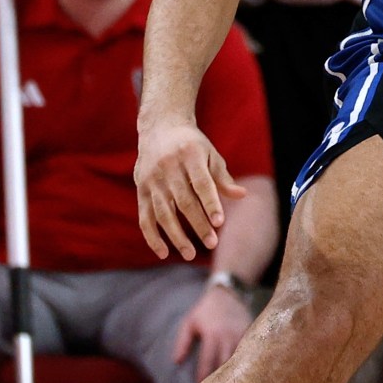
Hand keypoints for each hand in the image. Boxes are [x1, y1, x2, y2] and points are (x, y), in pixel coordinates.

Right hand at [136, 121, 246, 260]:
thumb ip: (222, 177)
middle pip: (183, 201)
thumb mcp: (210, 154)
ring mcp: (152, 180)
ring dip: (176, 236)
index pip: (200, 183)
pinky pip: (145, 217)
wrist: (160, 127)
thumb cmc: (192, 145)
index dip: (210, 203)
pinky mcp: (141, 190)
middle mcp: (168, 168)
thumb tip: (241, 195)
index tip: (220, 223)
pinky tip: (164, 253)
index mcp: (189, 155)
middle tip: (212, 243)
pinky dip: (152, 237)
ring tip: (191, 254)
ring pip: (163, 212)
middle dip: (197, 224)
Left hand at [171, 281, 252, 380]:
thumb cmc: (205, 310)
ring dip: (232, 374)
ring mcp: (242, 335)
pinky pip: (248, 354)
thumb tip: (177, 362)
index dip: (203, 377)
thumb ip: (182, 342)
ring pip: (238, 360)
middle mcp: (228, 336)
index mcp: (212, 334)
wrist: (227, 294)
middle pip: (224, 364)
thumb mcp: (189, 323)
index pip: (207, 362)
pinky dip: (243, 364)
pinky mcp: (251, 334)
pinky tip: (240, 375)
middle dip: (219, 380)